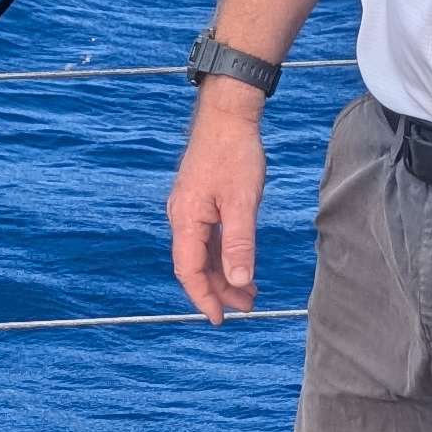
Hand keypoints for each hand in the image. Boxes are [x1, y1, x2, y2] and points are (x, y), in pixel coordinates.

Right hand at [167, 98, 265, 325]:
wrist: (228, 113)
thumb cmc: (235, 153)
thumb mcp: (243, 200)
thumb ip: (240, 242)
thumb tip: (239, 280)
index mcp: (186, 219)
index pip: (190, 271)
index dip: (205, 297)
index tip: (221, 319)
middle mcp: (182, 216)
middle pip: (196, 265)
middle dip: (220, 288)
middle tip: (247, 306)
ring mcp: (190, 207)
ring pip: (203, 251)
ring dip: (224, 271)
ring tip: (250, 290)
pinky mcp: (200, 198)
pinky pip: (208, 235)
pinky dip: (223, 251)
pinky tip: (240, 259)